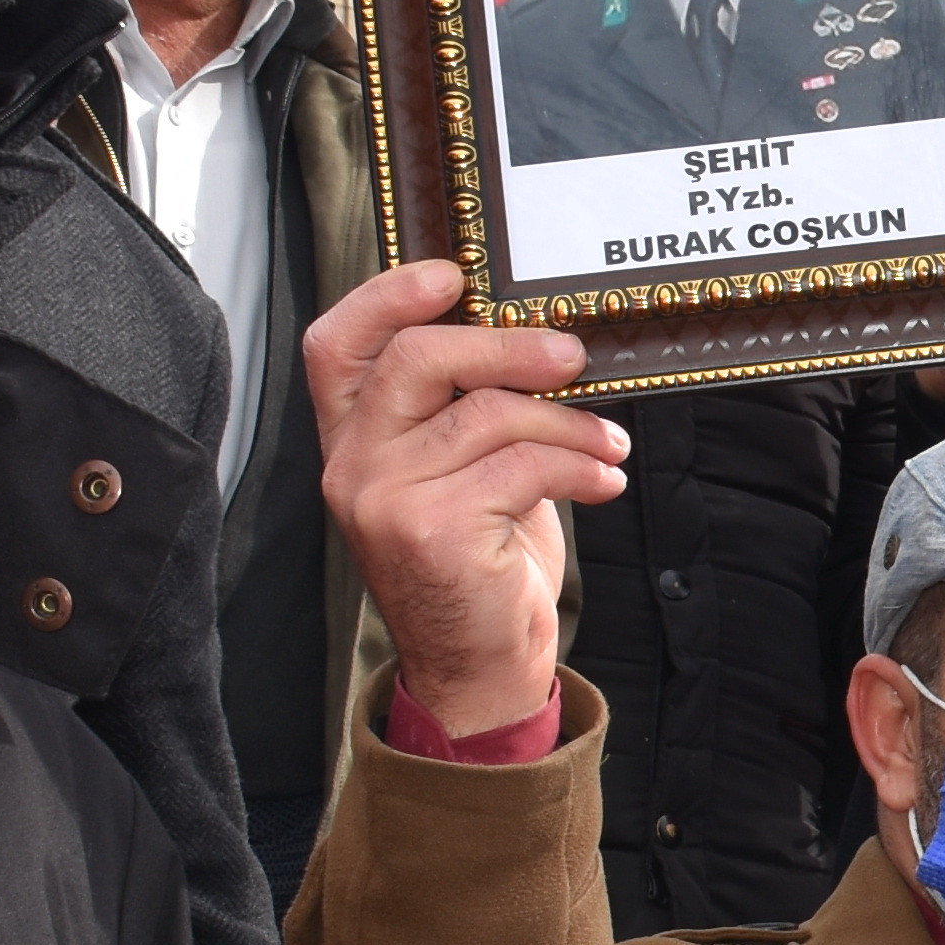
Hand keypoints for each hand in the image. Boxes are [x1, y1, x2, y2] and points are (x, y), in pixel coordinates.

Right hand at [311, 262, 629, 740]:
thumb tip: (537, 340)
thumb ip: (465, 409)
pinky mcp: (432, 530)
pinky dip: (579, 465)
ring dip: (568, 423)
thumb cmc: (479, 563)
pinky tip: (603, 481)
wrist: (478, 668)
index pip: (337, 344)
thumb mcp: (461, 474)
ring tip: (608, 445)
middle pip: (419, 357)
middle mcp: (351, 464)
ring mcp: (384, 498)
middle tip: (572, 357)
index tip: (452, 275)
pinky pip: (522, 465)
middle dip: (506, 345)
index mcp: (352, 440)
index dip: (388, 296)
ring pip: (489, 413)